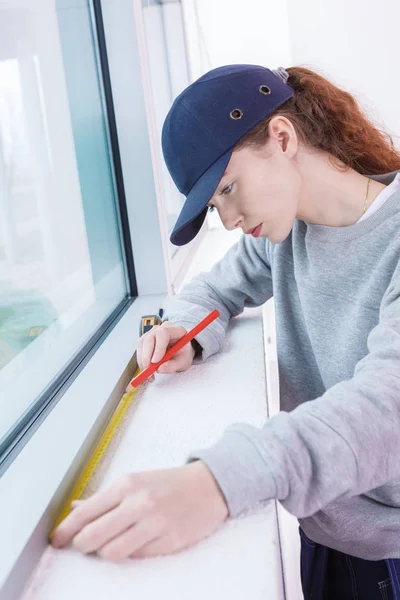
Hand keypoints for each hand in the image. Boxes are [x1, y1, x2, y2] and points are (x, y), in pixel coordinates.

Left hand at [51, 461, 228, 560]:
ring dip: (105, 552)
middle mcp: (139, 503)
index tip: (57, 539)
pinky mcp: (169, 542)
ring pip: (111, 553)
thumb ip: (104, 497)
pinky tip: (136, 542)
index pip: (85, 513)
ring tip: (111, 543)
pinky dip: (131, 553)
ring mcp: (155, 524)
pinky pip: (136, 558)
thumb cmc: (169, 483)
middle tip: (81, 545)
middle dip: (81, 545)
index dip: (65, 530)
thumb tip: (75, 509)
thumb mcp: (135, 480)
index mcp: (127, 484)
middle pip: (92, 537)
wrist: (209, 486)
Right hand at [137, 322, 195, 382]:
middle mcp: (162, 328)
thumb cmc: (182, 354)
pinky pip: (139, 349)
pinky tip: (147, 370)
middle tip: (149, 371)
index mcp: (176, 330)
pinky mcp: (145, 340)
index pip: (163, 333)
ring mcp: (152, 333)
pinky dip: (141, 361)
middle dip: (146, 356)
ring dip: (142, 360)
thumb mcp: (183, 361)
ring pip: (141, 344)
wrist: (180, 352)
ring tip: (149, 374)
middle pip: (149, 338)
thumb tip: (160, 369)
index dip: (158, 347)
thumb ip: (173, 365)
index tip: (155, 361)